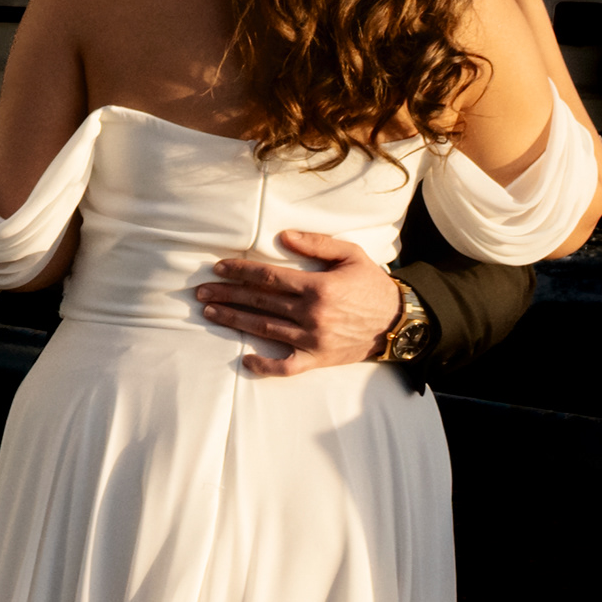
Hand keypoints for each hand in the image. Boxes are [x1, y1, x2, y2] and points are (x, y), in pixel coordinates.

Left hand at [195, 231, 400, 375]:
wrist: (400, 322)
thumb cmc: (372, 285)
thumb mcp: (351, 255)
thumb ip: (316, 244)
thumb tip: (282, 236)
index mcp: (318, 287)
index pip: (268, 277)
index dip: (240, 271)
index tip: (218, 268)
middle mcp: (311, 314)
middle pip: (259, 302)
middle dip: (227, 294)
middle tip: (201, 292)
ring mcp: (312, 339)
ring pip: (264, 329)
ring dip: (234, 320)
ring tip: (211, 312)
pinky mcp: (317, 359)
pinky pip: (285, 366)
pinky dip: (265, 365)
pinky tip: (244, 359)